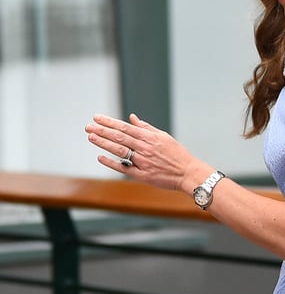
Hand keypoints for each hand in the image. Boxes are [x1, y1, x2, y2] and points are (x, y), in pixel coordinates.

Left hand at [86, 112, 209, 193]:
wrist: (188, 173)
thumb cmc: (177, 154)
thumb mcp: (163, 137)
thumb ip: (146, 128)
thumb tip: (131, 118)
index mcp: (149, 138)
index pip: (125, 127)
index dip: (109, 122)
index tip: (97, 118)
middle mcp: (145, 149)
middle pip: (119, 138)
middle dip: (102, 131)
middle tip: (88, 126)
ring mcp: (143, 162)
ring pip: (119, 151)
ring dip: (104, 143)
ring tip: (91, 137)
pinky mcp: (143, 175)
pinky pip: (124, 168)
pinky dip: (112, 163)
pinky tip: (100, 157)